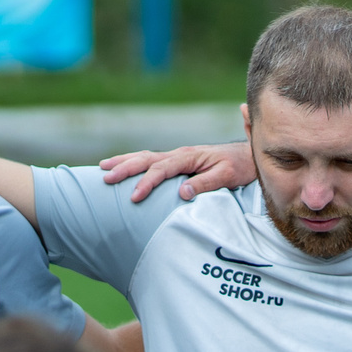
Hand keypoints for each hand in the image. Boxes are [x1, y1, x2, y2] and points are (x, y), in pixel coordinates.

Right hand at [98, 142, 253, 203]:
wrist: (249, 155)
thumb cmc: (240, 167)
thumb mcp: (227, 177)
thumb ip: (205, 184)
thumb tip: (182, 193)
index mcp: (189, 157)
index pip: (162, 169)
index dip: (147, 182)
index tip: (134, 197)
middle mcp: (180, 154)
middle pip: (146, 159)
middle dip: (125, 168)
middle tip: (105, 177)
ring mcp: (177, 156)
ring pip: (145, 156)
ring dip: (125, 162)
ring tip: (103, 167)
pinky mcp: (178, 161)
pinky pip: (151, 160)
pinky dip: (134, 162)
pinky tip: (123, 166)